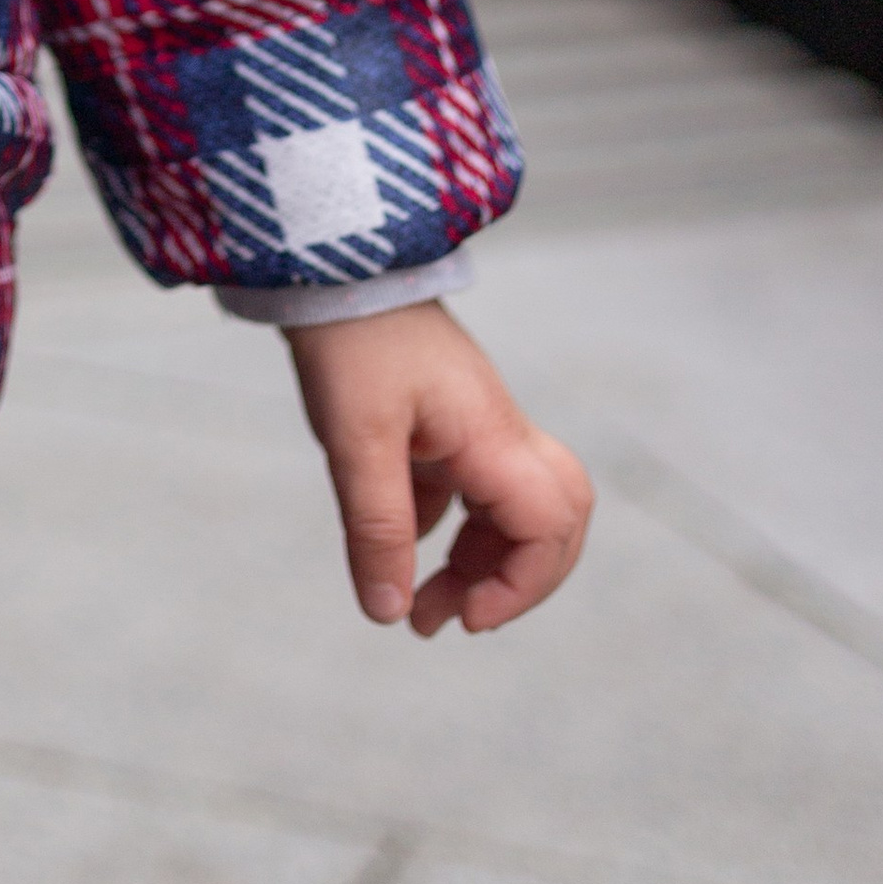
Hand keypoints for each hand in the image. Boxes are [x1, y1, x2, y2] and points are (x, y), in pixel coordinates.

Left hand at [289, 299, 594, 635]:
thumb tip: (390, 613)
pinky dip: (445, 530)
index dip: (521, 586)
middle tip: (453, 618)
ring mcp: (474, 424)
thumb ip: (378, 528)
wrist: (329, 265)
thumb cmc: (350, 341)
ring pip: (509, 511)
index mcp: (491, 436)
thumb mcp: (357, 441)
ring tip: (417, 607)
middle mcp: (498, 432)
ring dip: (477, 565)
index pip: (550, 526)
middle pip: (553, 522)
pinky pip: (468, 490)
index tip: (465, 617)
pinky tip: (394, 546)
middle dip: (514, 581)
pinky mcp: (443, 418)